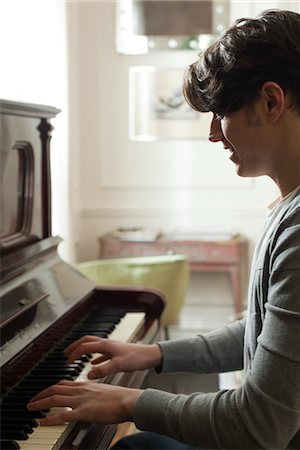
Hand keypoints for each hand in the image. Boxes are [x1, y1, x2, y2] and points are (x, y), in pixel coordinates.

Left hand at [27, 380, 141, 425]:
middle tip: (33, 400)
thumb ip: (94, 394)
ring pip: (55, 399)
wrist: (127, 400)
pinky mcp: (83, 412)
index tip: (46, 392)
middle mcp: (80, 390)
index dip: (52, 388)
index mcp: (86, 385)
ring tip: (31, 408)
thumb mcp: (103, 391)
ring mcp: (81, 400)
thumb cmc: (120, 397)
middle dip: (42, 394)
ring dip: (40, 403)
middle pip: (55, 389)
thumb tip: (91, 399)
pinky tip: (42, 422)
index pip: (64, 384)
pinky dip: (50, 418)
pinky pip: (62, 415)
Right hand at [64, 337, 161, 379]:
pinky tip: (93, 363)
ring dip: (83, 349)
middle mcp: (107, 343)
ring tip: (76, 356)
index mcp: (105, 345)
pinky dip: (94, 356)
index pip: (84, 347)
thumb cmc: (136, 358)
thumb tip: (88, 375)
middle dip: (75, 346)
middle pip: (86, 341)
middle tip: (66, 353)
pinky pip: (101, 352)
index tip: (67, 362)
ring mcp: (112, 347)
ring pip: (93, 345)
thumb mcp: (118, 366)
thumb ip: (102, 370)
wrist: (149, 355)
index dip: (74, 354)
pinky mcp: (116, 351)